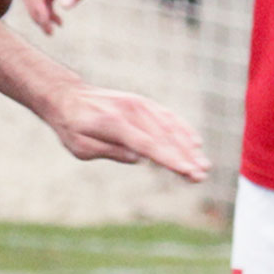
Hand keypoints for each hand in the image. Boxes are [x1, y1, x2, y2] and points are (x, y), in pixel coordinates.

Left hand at [46, 83, 208, 182]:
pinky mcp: (143, 103)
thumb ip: (110, 151)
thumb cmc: (73, 127)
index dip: (169, 159)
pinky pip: (167, 116)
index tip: (187, 171)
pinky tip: (196, 143)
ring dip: (189, 147)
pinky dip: (183, 129)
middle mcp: (131, 111)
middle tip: (202, 176)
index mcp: (114, 123)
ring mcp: (139, 105)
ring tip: (204, 166)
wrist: (69, 97)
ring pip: (170, 126)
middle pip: (164, 137)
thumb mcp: (81, 147)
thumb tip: (139, 158)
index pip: (148, 144)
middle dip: (185, 157)